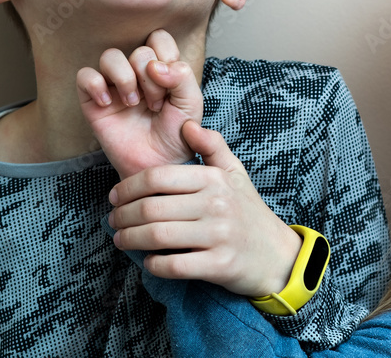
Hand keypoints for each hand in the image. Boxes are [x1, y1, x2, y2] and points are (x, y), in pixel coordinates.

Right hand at [76, 30, 201, 178]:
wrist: (159, 165)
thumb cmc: (176, 135)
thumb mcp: (191, 104)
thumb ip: (182, 77)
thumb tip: (155, 65)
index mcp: (161, 68)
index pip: (159, 38)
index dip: (166, 57)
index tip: (170, 86)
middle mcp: (137, 73)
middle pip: (138, 51)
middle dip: (150, 79)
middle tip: (155, 105)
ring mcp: (114, 85)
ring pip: (110, 56)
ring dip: (125, 79)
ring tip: (133, 104)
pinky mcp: (93, 101)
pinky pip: (84, 76)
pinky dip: (95, 85)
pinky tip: (107, 103)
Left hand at [107, 120, 303, 297]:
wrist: (277, 255)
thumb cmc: (249, 212)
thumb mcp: (236, 173)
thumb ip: (213, 146)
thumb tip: (187, 125)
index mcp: (214, 179)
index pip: (158, 177)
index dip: (128, 187)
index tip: (114, 196)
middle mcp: (216, 204)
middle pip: (151, 207)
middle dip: (123, 216)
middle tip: (113, 221)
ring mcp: (218, 235)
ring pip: (157, 236)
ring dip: (130, 239)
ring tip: (121, 239)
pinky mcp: (219, 265)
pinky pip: (173, 265)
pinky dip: (153, 264)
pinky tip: (148, 260)